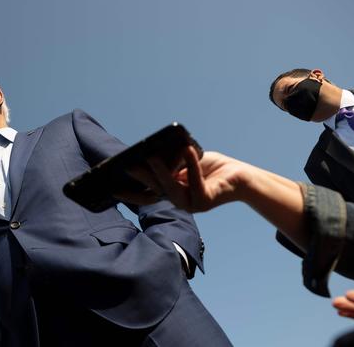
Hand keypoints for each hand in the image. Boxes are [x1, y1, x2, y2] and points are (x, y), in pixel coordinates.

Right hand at [126, 147, 252, 211]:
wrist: (240, 176)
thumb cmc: (212, 168)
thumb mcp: (186, 161)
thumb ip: (172, 161)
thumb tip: (155, 154)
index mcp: (173, 193)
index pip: (147, 196)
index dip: (130, 193)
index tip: (113, 188)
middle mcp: (180, 201)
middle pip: (157, 189)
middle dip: (143, 176)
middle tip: (130, 164)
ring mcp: (192, 203)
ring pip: (172, 188)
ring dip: (162, 172)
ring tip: (153, 157)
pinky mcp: (205, 200)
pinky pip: (195, 181)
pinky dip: (191, 164)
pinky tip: (187, 150)